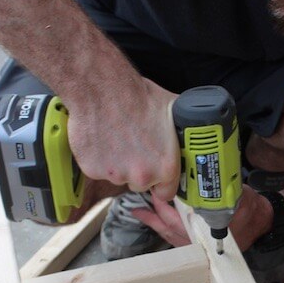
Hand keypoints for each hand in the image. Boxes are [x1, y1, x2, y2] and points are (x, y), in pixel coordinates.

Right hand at [66, 77, 179, 201]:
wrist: (103, 89)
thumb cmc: (138, 97)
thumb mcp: (173, 112)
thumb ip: (182, 132)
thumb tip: (191, 134)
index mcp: (165, 167)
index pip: (166, 193)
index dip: (161, 183)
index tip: (156, 173)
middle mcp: (142, 176)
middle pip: (141, 184)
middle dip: (138, 169)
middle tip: (134, 146)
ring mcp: (116, 175)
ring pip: (119, 176)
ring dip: (118, 163)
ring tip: (117, 137)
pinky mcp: (92, 170)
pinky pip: (98, 170)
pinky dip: (98, 158)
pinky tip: (102, 138)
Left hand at [133, 185, 273, 250]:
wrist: (262, 223)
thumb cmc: (250, 208)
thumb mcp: (237, 193)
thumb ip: (217, 189)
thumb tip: (199, 177)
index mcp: (211, 228)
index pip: (182, 218)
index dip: (167, 206)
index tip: (159, 192)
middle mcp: (203, 241)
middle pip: (171, 228)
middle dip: (155, 213)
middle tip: (144, 197)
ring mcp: (199, 247)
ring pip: (170, 235)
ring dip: (154, 222)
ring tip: (140, 211)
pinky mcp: (197, 246)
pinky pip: (175, 239)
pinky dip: (163, 229)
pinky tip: (153, 220)